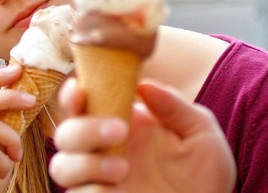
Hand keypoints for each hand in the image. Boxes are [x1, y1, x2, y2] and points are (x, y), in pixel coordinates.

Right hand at [50, 79, 235, 192]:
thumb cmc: (206, 176)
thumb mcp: (201, 133)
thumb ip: (175, 106)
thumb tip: (143, 85)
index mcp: (123, 124)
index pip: (85, 104)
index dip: (73, 94)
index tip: (80, 89)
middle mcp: (104, 151)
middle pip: (66, 133)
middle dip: (85, 128)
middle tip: (120, 130)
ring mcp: (99, 182)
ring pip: (61, 166)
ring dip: (85, 163)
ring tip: (123, 169)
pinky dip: (91, 191)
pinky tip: (117, 190)